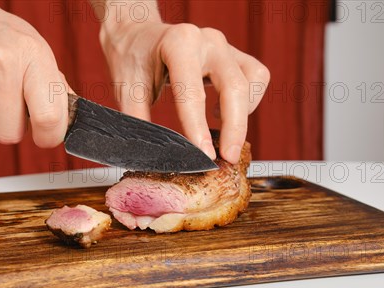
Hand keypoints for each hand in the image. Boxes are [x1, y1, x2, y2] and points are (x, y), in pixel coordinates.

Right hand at [0, 1, 69, 146]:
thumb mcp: (30, 47)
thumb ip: (52, 84)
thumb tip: (72, 118)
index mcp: (33, 55)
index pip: (49, 118)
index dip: (48, 136)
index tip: (43, 136)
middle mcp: (2, 62)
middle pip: (10, 134)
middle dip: (6, 126)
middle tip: (1, 102)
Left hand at [100, 21, 269, 163]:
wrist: (138, 34)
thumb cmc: (132, 60)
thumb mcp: (126, 89)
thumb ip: (138, 121)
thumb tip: (146, 157)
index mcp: (179, 44)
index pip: (193, 92)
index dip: (199, 128)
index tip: (204, 156)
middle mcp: (207, 40)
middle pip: (234, 87)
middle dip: (234, 128)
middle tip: (228, 158)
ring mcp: (224, 45)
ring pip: (252, 80)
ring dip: (243, 114)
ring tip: (223, 134)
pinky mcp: (235, 54)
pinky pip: (256, 77)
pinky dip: (248, 101)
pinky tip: (223, 113)